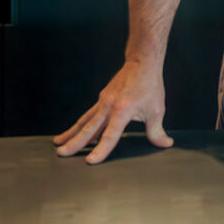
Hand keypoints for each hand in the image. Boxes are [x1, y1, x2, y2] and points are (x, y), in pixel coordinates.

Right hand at [53, 61, 172, 163]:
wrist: (141, 62)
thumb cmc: (150, 85)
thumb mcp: (157, 110)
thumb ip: (157, 131)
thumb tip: (165, 144)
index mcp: (123, 109)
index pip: (110, 134)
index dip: (101, 150)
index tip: (91, 161)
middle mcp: (109, 105)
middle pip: (89, 128)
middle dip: (75, 143)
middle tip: (61, 154)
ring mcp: (103, 101)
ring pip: (84, 121)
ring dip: (71, 133)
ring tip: (58, 144)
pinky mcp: (102, 99)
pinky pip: (89, 115)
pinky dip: (80, 125)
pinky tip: (74, 132)